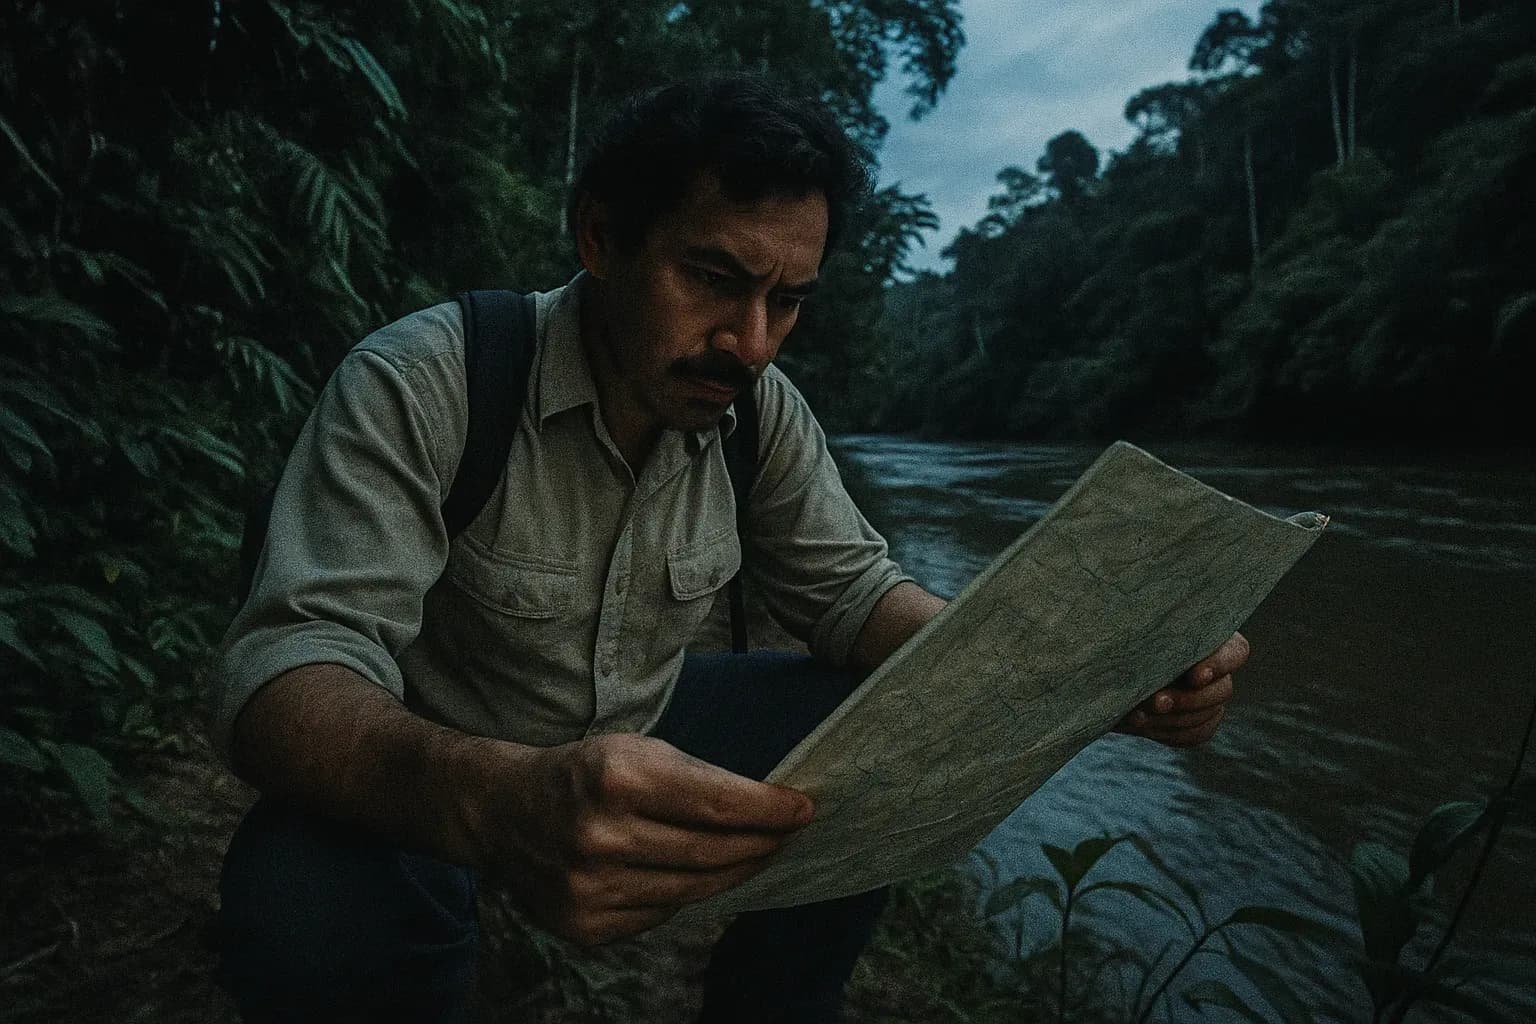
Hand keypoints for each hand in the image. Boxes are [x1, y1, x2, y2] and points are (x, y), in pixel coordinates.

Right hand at [462, 733, 812, 944]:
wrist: (502, 812)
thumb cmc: (584, 774)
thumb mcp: (633, 750)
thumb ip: (696, 779)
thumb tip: (770, 810)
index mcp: (615, 776)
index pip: (716, 802)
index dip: (768, 808)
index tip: (804, 808)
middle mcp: (601, 836)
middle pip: (712, 851)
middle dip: (762, 842)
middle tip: (789, 832)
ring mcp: (591, 888)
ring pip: (694, 889)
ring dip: (736, 871)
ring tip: (758, 853)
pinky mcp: (586, 925)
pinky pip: (661, 913)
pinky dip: (686, 894)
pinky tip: (697, 875)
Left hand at [1115, 631, 1248, 747]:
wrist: (1100, 674)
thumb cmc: (1114, 640)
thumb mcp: (1129, 630)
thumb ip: (1148, 631)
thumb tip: (1153, 630)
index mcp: (1208, 636)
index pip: (1237, 651)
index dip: (1220, 665)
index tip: (1193, 676)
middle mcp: (1213, 667)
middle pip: (1224, 689)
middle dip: (1188, 699)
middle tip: (1156, 702)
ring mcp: (1208, 696)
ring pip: (1210, 714)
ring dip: (1173, 719)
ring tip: (1136, 715)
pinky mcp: (1195, 720)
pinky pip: (1196, 733)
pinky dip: (1171, 732)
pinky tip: (1143, 725)